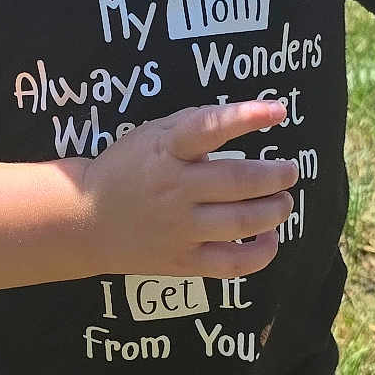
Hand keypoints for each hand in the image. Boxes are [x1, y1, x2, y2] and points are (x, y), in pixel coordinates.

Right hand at [81, 100, 299, 277]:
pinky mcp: (182, 261)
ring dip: (275, 209)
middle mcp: (174, 189)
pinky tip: (269, 238)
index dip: (247, 117)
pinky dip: (261, 253)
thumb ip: (194, 125)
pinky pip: (233, 263)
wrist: (85, 219)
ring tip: (283, 201)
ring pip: (243, 221)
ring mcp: (179, 228)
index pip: (209, 127)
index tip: (278, 111)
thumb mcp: (152, 134)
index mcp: (166, 151)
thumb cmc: (127, 169)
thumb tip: (248, 119)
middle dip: (276, 174)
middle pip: (239, 181)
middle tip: (289, 171)